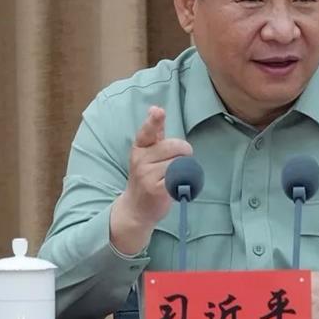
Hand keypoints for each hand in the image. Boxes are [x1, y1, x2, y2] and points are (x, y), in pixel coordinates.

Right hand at [110, 106, 192, 253]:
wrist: (135, 209)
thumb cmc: (146, 177)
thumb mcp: (146, 154)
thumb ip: (154, 134)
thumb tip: (156, 109)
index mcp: (139, 147)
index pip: (147, 131)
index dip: (154, 121)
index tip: (158, 111)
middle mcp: (140, 159)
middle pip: (175, 146)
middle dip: (184, 152)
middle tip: (179, 161)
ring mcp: (147, 175)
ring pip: (179, 162)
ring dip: (184, 169)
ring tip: (174, 176)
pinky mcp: (156, 189)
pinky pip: (179, 178)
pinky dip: (184, 181)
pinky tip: (176, 186)